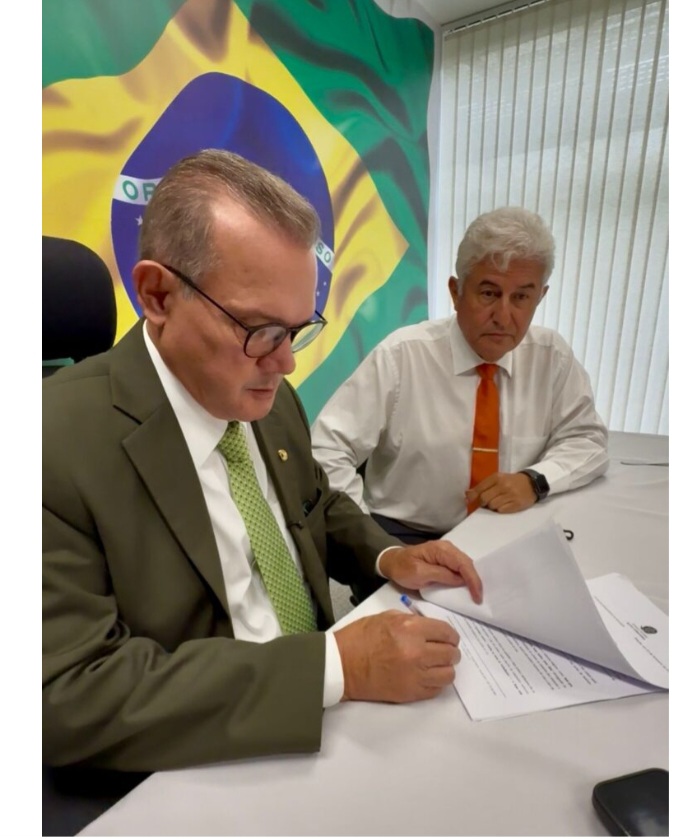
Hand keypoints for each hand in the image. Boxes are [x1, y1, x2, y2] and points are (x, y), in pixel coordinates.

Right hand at [334, 610, 460, 701]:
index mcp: (410, 629)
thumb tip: (431, 628)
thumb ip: (413, 621)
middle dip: (450, 651)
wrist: (342, 665)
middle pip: (451, 654)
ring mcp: (415, 675)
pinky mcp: (411, 693)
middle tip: (443, 650)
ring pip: (448, 674)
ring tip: (436, 665)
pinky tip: (427, 676)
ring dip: (445, 668)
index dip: (451, 635)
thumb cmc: (360, 637)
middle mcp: (417, 652)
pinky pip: (436, 690)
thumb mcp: (387, 617)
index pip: (446, 632)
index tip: (449, 637)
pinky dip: (435, 682)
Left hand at [379, 541, 481, 603]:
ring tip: (476, 595)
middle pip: (467, 564)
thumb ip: (441, 575)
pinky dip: (465, 578)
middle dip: (475, 581)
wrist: (392, 562)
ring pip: (465, 566)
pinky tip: (468, 588)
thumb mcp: (419, 574)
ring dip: (472, 580)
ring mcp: (447, 553)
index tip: (477, 596)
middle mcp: (447, 548)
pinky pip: (459, 568)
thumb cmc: (403, 568)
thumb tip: (460, 580)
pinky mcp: (445, 560)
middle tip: (479, 598)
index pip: (463, 564)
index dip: (473, 580)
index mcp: (441, 550)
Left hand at [465, 471, 535, 513]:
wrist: (532, 483)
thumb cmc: (511, 481)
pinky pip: (502, 511)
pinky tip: (504, 505)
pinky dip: (500, 510)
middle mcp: (504, 485)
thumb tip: (467, 494)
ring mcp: (511, 495)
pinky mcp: (517, 504)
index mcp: (497, 477)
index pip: (480, 489)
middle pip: (484, 499)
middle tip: (486, 502)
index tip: (470, 500)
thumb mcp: (497, 479)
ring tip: (497, 503)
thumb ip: (482, 486)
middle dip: (483, 503)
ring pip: (492, 506)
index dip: (473, 496)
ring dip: (492, 507)